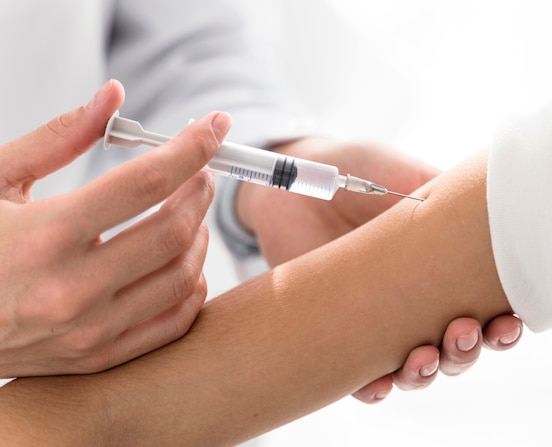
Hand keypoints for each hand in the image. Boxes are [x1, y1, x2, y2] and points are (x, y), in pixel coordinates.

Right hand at [0, 80, 230, 377]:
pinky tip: (185, 260)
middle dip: (201, 189)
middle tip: (202, 170)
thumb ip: (58, 137)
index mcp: (44, 235)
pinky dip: (192, 286)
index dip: (191, 148)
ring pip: (182, 278)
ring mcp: (88, 331)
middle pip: (173, 231)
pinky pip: (173, 323)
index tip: (215, 126)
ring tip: (191, 211)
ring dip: (201, 235)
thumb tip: (115, 96)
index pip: (145, 183)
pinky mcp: (97, 358)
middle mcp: (72, 290)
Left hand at [236, 137, 522, 401]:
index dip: (504, 323)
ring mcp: (377, 320)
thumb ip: (445, 195)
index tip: (510, 319)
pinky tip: (378, 384)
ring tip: (424, 356)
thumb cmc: (356, 172)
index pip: (487, 309)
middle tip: (465, 330)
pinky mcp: (337, 331)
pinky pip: (357, 375)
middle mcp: (416, 302)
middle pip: (457, 347)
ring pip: (415, 368)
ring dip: (428, 373)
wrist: (297, 183)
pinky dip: (371, 388)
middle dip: (469, 350)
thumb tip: (495, 211)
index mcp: (443, 269)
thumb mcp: (404, 175)